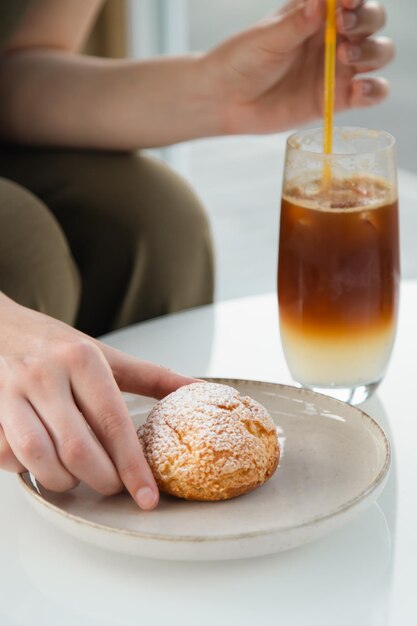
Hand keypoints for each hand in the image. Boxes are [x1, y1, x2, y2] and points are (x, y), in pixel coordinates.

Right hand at [0, 294, 195, 508]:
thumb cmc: (55, 343)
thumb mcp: (103, 353)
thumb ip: (150, 376)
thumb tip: (197, 389)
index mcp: (81, 358)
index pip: (113, 422)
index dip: (132, 466)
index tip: (147, 496)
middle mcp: (45, 373)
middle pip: (77, 448)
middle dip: (101, 479)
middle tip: (113, 486)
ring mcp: (10, 390)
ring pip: (38, 456)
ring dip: (62, 479)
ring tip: (77, 477)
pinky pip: (5, 455)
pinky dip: (26, 469)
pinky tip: (42, 462)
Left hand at [204, 0, 393, 133]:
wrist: (225, 99)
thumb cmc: (242, 60)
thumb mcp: (266, 38)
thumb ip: (296, 22)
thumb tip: (321, 1)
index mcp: (318, 12)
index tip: (345, 3)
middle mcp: (334, 37)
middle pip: (372, 21)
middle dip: (366, 20)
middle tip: (342, 28)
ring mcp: (338, 68)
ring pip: (378, 54)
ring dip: (372, 52)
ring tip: (345, 57)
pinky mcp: (336, 99)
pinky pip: (368, 94)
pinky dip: (373, 91)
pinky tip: (358, 91)